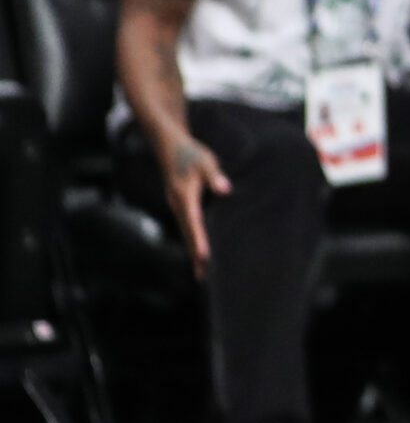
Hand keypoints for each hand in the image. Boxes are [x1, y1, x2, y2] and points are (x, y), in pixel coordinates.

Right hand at [160, 136, 230, 278]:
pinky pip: (187, 227)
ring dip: (194, 251)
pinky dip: (193, 240)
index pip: (193, 222)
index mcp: (184, 195)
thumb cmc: (191, 153)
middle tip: (205, 277)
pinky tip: (200, 252)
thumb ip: (214, 175)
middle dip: (196, 254)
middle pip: (188, 234)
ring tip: (203, 274)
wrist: (170, 145)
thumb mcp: (205, 160)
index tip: (206, 256)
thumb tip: (225, 189)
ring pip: (186, 232)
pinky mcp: (180, 205)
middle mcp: (177, 204)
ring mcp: (177, 206)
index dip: (200, 240)